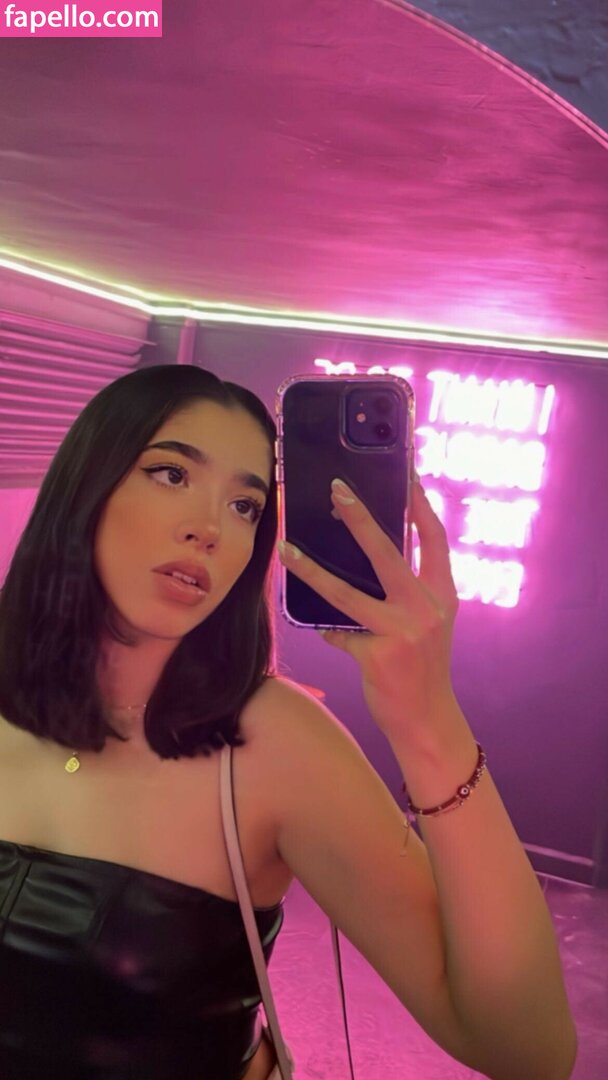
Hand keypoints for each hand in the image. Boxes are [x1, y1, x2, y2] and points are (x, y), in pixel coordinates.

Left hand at [277, 477, 459, 743]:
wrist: (427, 720)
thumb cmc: (423, 667)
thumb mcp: (427, 623)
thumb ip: (405, 593)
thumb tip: (359, 561)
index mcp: (443, 594)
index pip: (435, 538)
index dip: (420, 504)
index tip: (406, 473)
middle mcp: (426, 608)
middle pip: (387, 551)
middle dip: (359, 516)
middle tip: (337, 489)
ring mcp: (403, 631)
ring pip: (346, 592)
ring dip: (311, 570)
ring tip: (286, 550)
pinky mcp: (377, 655)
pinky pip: (339, 632)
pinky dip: (329, 631)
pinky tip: (324, 631)